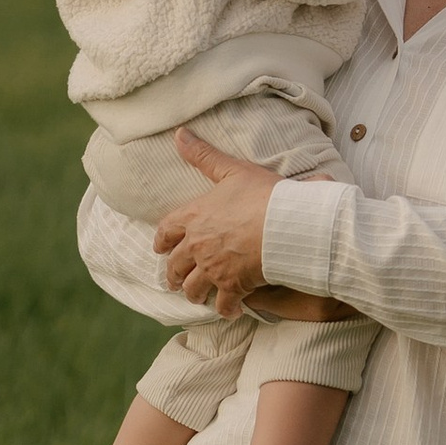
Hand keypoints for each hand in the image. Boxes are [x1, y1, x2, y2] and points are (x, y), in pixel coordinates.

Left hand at [152, 129, 279, 313]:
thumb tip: (179, 134)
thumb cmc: (262, 194)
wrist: (286, 223)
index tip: (159, 249)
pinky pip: (224, 303)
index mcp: (194, 217)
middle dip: (174, 274)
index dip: (161, 241)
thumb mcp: (232, 170)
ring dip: (193, 293)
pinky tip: (229, 310)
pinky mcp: (233, 286)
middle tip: (174, 280)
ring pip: (194, 288)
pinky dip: (225, 309)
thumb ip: (203, 155)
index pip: (167, 230)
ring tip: (196, 297)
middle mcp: (198, 245)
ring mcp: (213, 268)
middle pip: (176, 265)